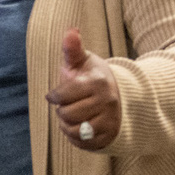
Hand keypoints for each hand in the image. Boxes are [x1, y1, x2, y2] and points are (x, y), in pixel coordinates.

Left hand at [46, 29, 116, 151]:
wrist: (119, 97)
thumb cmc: (92, 78)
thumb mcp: (82, 62)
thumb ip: (73, 48)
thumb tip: (71, 30)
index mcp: (98, 82)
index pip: (61, 95)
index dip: (54, 96)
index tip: (57, 94)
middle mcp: (107, 101)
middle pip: (66, 114)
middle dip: (62, 110)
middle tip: (70, 104)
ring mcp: (110, 119)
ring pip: (73, 130)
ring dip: (67, 125)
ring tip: (75, 115)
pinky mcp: (110, 135)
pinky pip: (82, 143)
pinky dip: (75, 137)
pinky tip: (80, 125)